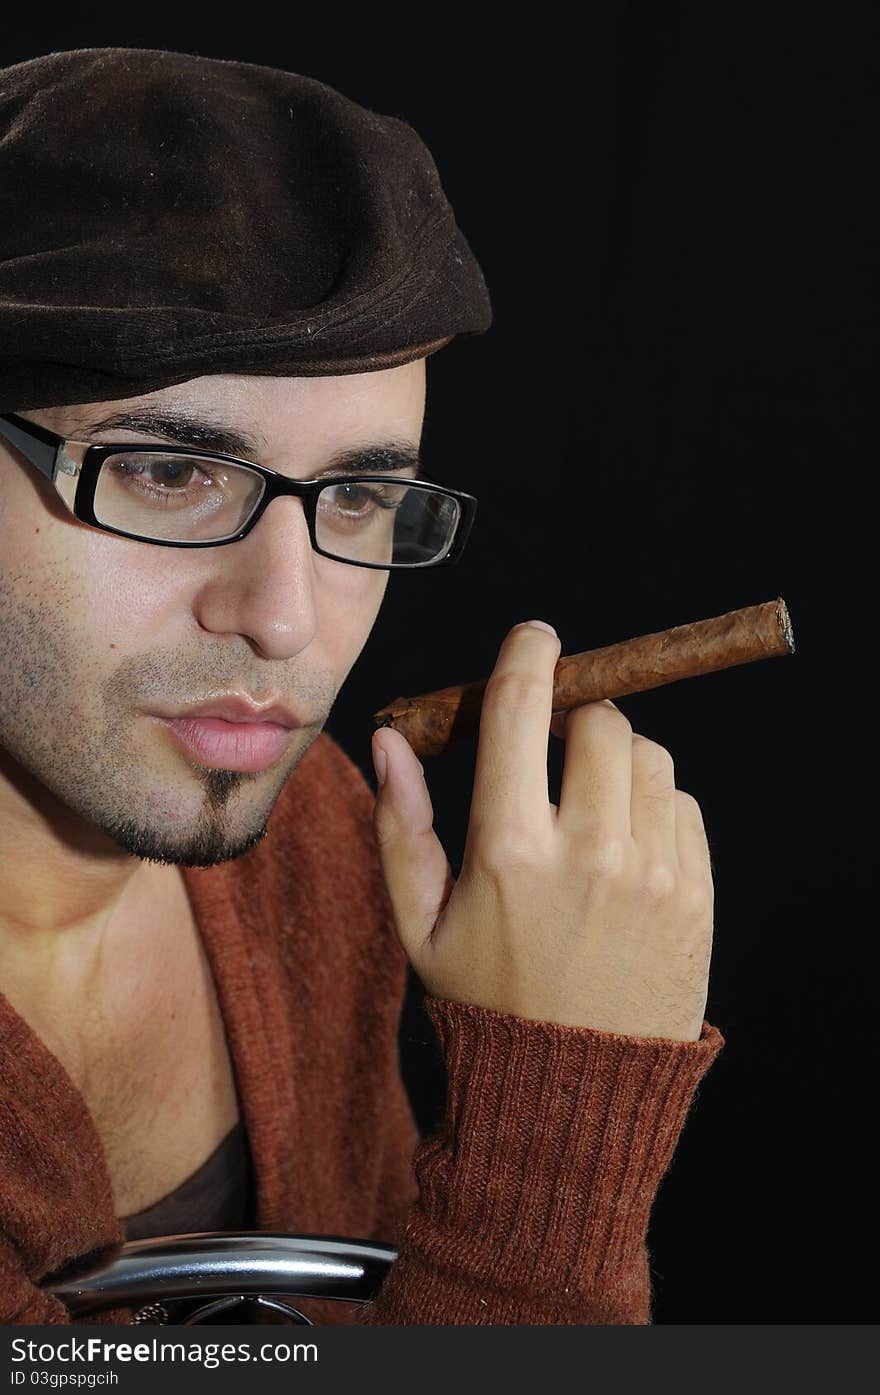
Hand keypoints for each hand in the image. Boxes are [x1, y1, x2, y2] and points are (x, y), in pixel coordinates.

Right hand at [371, 621, 714, 1041]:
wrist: (572, 1094)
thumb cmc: (486, 1000)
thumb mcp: (420, 922)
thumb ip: (399, 824)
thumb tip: (387, 736)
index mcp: (508, 850)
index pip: (521, 710)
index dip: (529, 653)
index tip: (536, 636)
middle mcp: (587, 852)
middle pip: (600, 718)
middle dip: (576, 716)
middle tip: (558, 751)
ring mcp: (651, 873)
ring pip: (649, 755)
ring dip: (618, 760)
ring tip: (590, 809)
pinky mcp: (695, 895)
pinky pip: (683, 805)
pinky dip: (654, 808)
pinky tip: (624, 853)